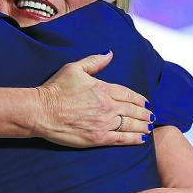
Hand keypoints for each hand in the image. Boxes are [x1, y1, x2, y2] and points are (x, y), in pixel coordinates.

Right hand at [34, 51, 153, 146]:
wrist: (42, 111)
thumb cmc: (55, 89)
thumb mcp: (74, 69)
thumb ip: (94, 61)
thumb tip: (109, 54)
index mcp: (104, 89)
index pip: (129, 94)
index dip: (140, 99)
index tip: (145, 103)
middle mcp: (108, 106)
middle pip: (134, 110)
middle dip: (145, 114)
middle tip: (151, 116)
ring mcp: (104, 123)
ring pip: (131, 125)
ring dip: (143, 126)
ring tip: (149, 127)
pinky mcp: (98, 138)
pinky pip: (122, 139)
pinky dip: (134, 139)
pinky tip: (141, 139)